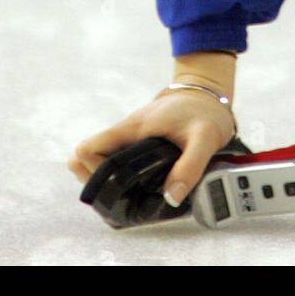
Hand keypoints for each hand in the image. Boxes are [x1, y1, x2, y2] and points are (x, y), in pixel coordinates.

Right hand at [68, 79, 235, 209]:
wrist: (206, 97)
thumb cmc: (203, 113)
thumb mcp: (204, 138)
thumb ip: (190, 167)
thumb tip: (170, 198)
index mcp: (131, 130)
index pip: (88, 150)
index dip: (92, 171)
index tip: (115, 185)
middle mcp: (124, 136)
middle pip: (88, 162)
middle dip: (100, 184)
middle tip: (125, 197)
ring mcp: (129, 141)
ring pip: (102, 165)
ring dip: (111, 183)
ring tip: (133, 196)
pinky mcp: (137, 148)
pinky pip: (117, 165)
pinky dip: (122, 179)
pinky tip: (140, 191)